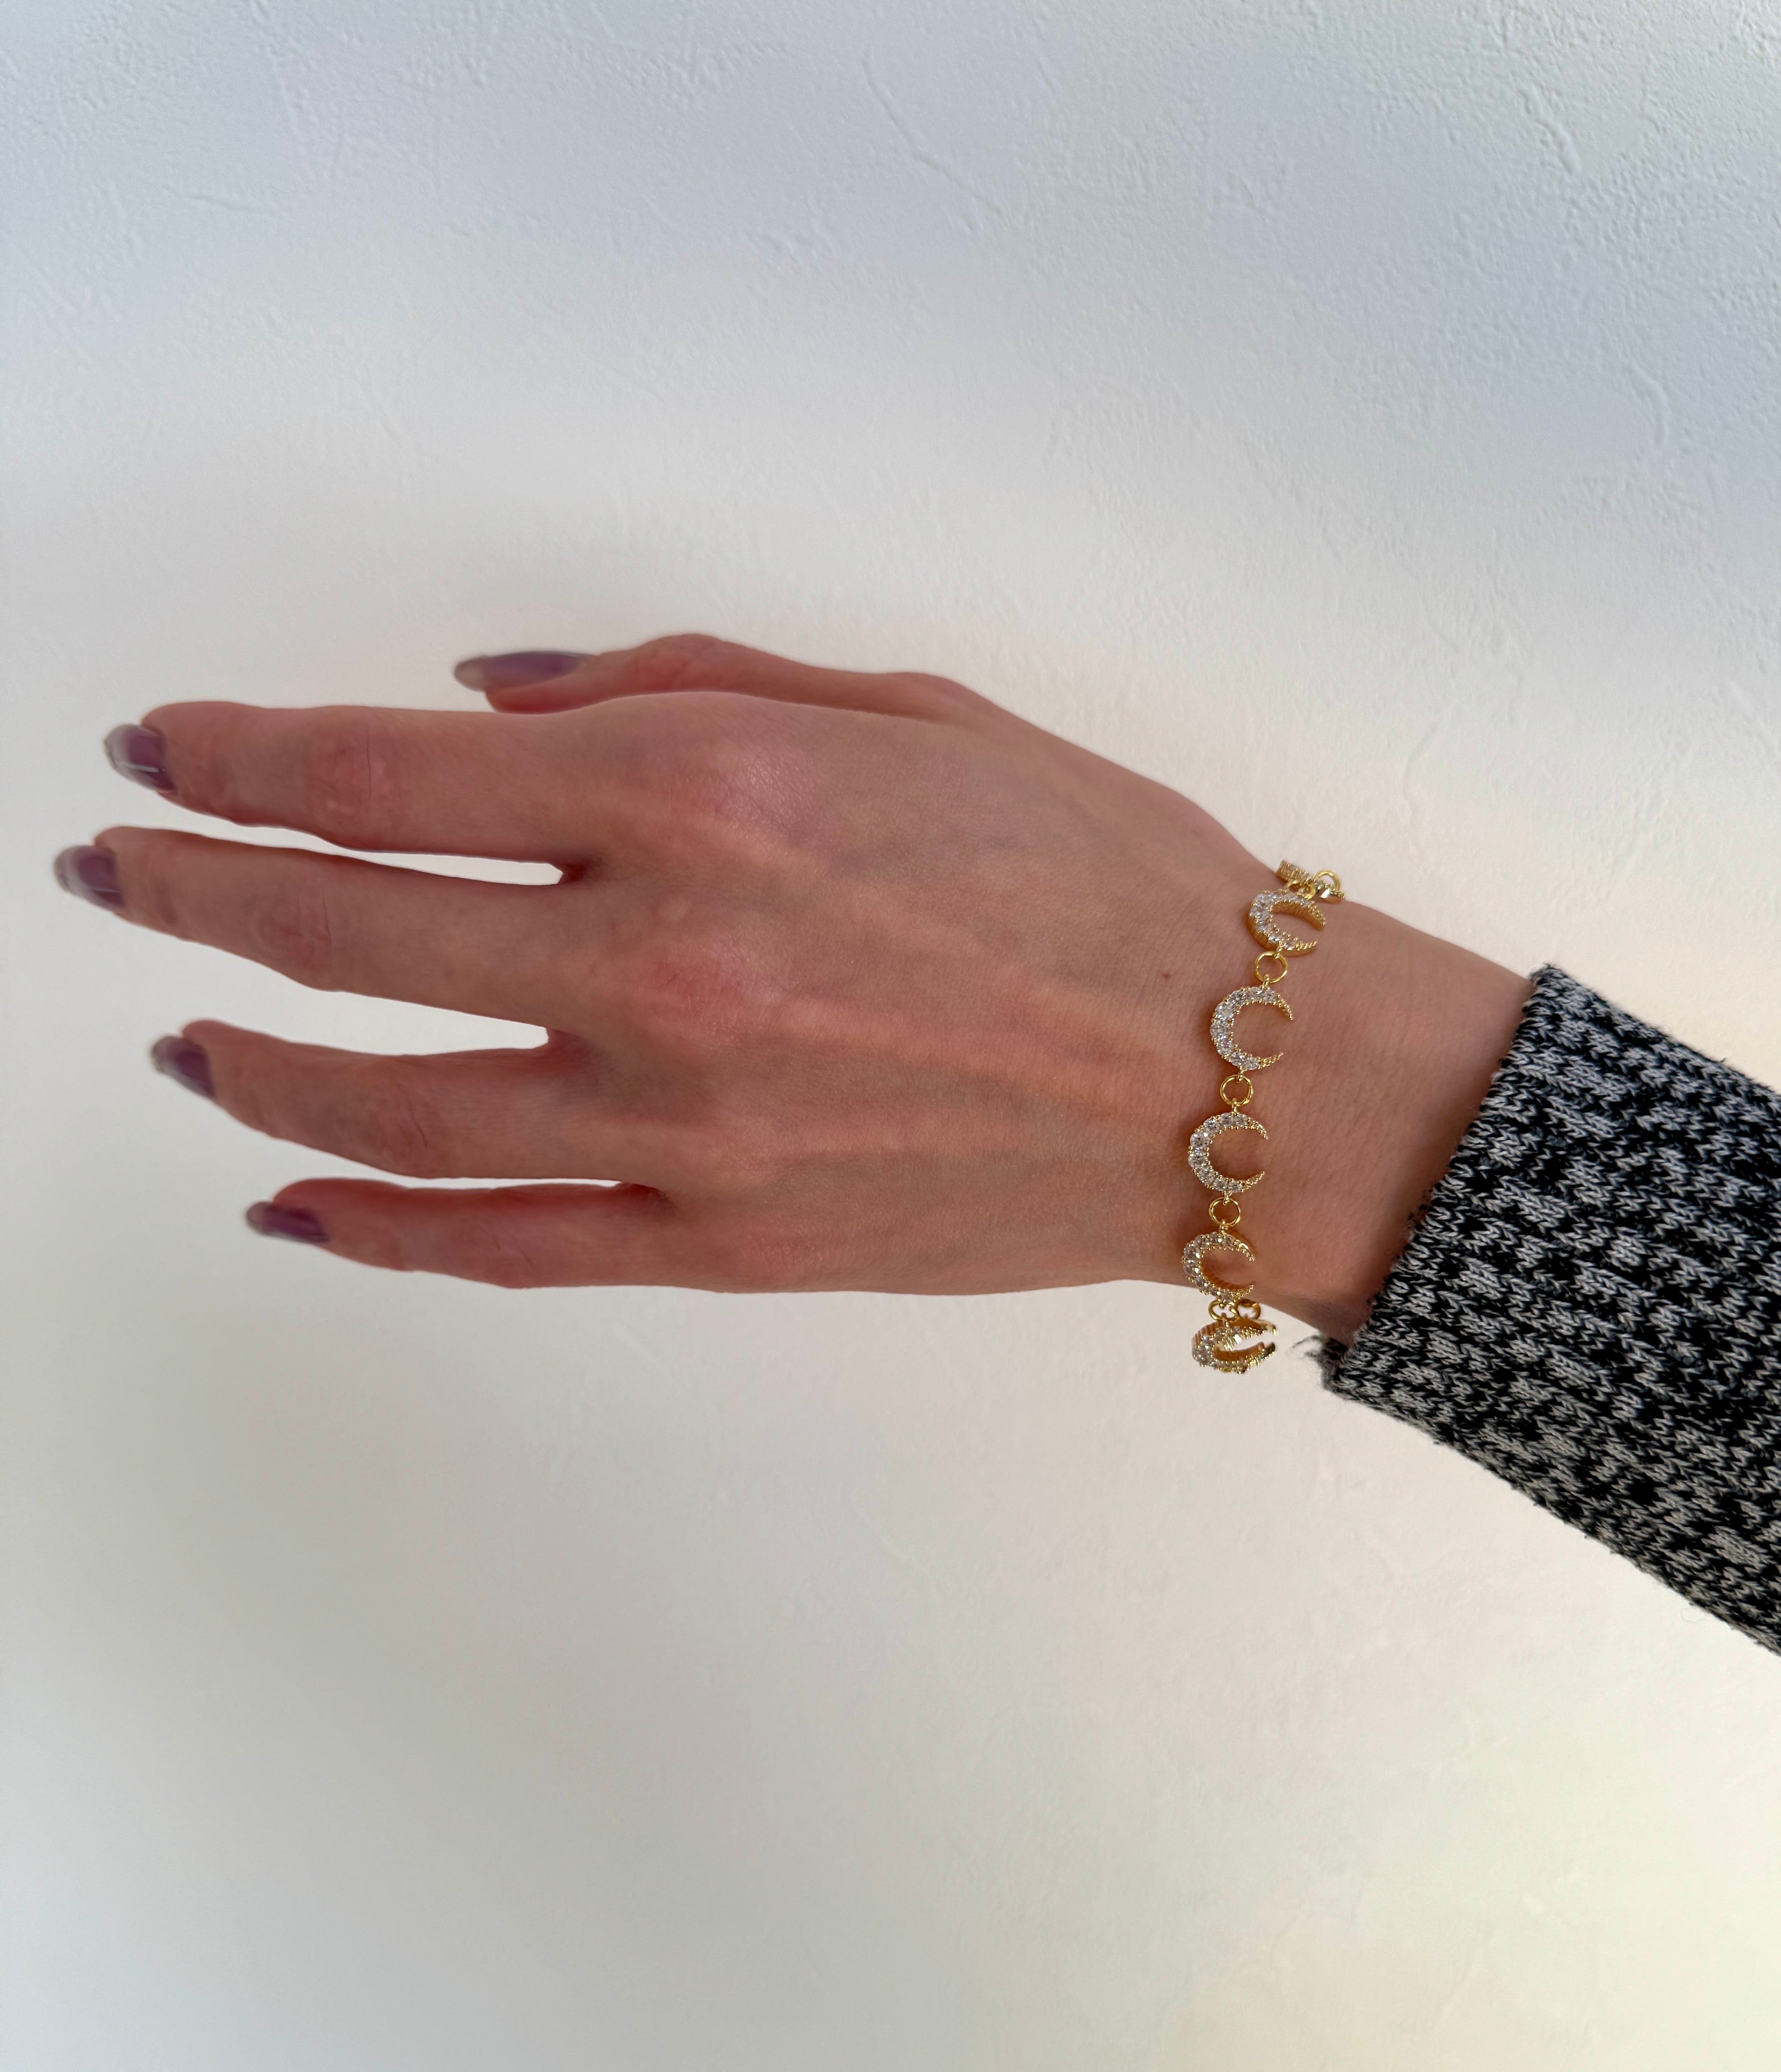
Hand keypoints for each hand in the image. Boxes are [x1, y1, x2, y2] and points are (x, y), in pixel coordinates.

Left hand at [62, 634, 1528, 1338]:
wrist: (1237, 1073)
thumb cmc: (1092, 869)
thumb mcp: (896, 706)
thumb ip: (670, 683)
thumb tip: (486, 705)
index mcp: (705, 796)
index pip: (382, 771)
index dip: (237, 757)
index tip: (161, 750)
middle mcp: (666, 964)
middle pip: (347, 930)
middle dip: (195, 893)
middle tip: (116, 875)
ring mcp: (684, 1128)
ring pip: (391, 1114)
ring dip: (256, 1069)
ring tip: (184, 1037)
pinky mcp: (724, 1246)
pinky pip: (504, 1251)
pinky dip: (377, 1235)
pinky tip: (292, 1209)